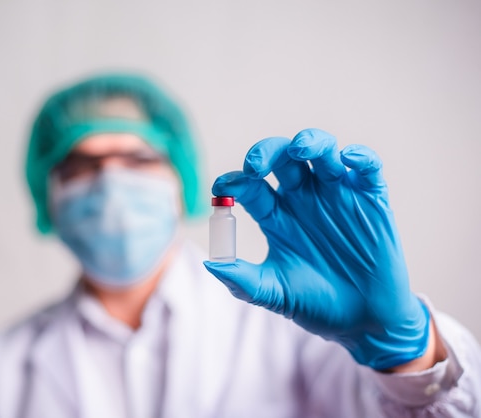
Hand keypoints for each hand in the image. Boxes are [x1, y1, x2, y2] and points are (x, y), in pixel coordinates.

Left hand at [203, 128, 429, 369]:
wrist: (364, 322)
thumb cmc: (315, 304)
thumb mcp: (273, 293)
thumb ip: (242, 280)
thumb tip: (210, 264)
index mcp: (275, 216)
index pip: (248, 186)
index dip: (233, 182)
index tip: (221, 189)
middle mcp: (303, 198)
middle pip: (280, 159)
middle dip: (266, 152)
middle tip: (256, 165)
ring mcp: (336, 195)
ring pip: (322, 151)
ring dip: (310, 141)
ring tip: (300, 148)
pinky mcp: (371, 200)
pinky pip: (368, 168)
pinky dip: (361, 157)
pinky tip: (348, 159)